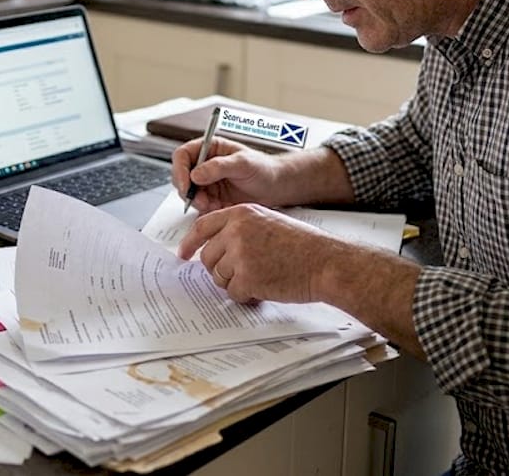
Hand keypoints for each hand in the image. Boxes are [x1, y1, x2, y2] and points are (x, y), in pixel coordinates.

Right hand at [171, 136, 286, 212]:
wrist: (276, 186)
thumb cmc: (264, 168)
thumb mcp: (243, 163)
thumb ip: (218, 167)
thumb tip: (196, 174)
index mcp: (209, 148)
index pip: (182, 155)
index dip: (180, 170)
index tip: (186, 185)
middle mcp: (204, 164)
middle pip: (181, 176)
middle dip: (188, 191)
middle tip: (201, 201)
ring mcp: (207, 181)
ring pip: (189, 194)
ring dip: (198, 202)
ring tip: (215, 205)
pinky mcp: (212, 197)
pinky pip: (200, 205)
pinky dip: (207, 210)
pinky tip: (221, 208)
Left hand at [178, 203, 332, 303]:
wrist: (325, 262)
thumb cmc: (303, 246)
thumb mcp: (267, 222)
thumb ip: (240, 230)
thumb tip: (215, 249)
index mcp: (241, 213)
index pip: (202, 226)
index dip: (189, 242)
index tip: (182, 254)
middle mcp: (236, 230)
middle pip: (207, 257)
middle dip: (219, 270)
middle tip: (240, 275)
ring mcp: (240, 254)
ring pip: (218, 277)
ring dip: (235, 283)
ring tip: (260, 278)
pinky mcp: (247, 277)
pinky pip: (233, 293)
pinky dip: (246, 296)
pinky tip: (265, 288)